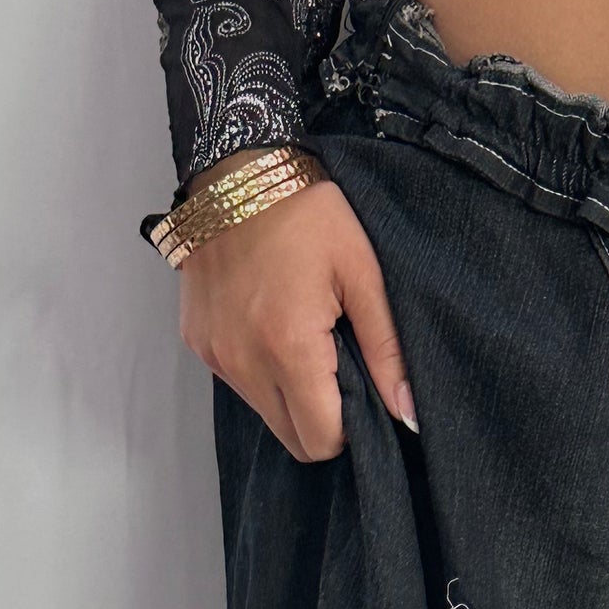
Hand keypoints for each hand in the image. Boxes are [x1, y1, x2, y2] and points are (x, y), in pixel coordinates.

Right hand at [176, 160, 416, 461]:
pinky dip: (263, 373)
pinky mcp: (198, 342)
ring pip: (266, 415)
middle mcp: (243, 361)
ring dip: (292, 397)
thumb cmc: (306, 214)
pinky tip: (274, 327)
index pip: (322, 440)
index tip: (361, 389)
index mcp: (288, 348)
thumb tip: (410, 414)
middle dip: (322, 420)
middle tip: (338, 369)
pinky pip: (240, 385)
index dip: (350, 428)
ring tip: (306, 340)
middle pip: (293, 440)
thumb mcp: (362, 275)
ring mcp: (215, 354)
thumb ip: (387, 351)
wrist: (234, 168)